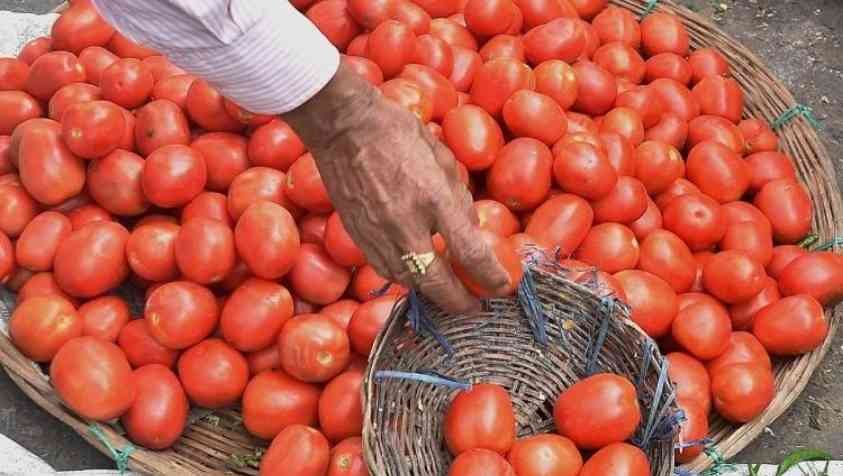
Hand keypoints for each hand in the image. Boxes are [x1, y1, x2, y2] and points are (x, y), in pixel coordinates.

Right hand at [284, 64, 509, 312]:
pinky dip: (407, 278)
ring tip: (448, 293)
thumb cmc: (398, 133)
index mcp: (434, 198)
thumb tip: (470, 231)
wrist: (343, 128)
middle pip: (436, 283)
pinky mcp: (358, 238)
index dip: (491, 276)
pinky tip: (417, 273)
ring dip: (432, 292)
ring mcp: (378, 235)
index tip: (502, 286)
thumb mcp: (442, 159)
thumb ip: (458, 199)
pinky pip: (386, 270)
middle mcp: (406, 225)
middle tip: (475, 306)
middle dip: (459, 301)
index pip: (470, 252)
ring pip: (409, 282)